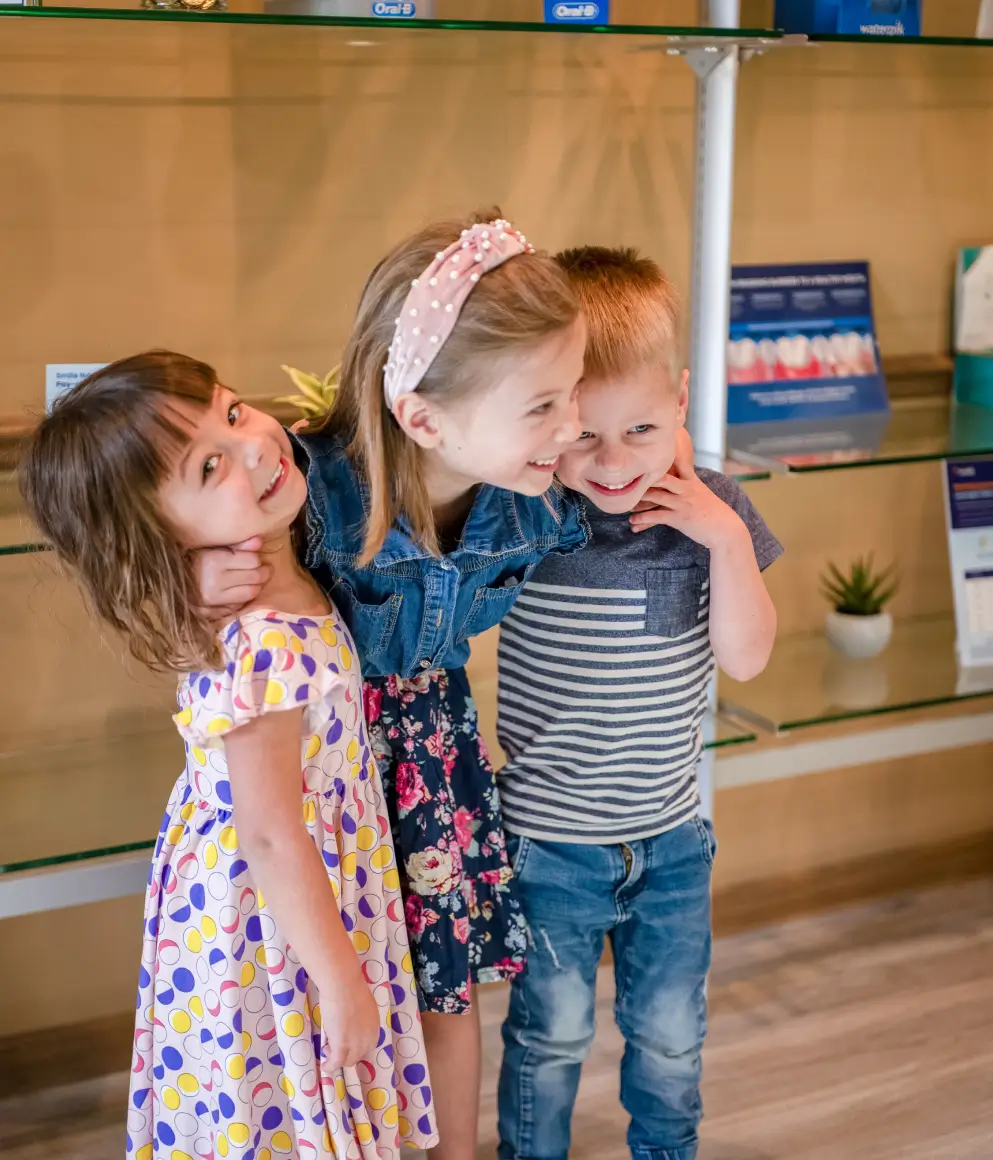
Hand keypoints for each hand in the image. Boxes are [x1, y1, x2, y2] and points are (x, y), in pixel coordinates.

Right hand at [192, 536, 270, 621]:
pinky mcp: (211, 613)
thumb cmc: (189, 560)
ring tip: (255, 581)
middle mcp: (214, 582)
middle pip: (254, 578)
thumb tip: (259, 541)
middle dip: (263, 573)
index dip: (256, 559)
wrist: (166, 582)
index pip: (251, 561)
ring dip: (256, 586)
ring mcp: (213, 600)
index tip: (255, 558)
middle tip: (264, 570)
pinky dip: (243, 599)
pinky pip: (238, 606)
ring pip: (250, 594)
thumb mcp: (211, 548)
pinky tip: (239, 592)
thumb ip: (236, 545)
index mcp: (213, 561)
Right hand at [322, 967, 381, 1070]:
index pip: (368, 1044)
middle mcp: (369, 1037)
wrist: (343, 985)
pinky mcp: (342, 1046)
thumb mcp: (361, 1004)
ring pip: (348, 1061)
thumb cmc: (350, 987)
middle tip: (334, 1044)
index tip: (346, 1040)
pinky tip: (325, 1065)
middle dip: (347, 1052)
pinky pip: (336, 1062)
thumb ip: (358, 1016)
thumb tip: (349, 1020)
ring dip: (338, 1059)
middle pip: (359, 1054)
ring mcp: (356, 1043)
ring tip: (328, 1050)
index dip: (356, 1045)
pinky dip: (330, 1066)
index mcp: (374, 1025)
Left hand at [629, 429, 744, 550]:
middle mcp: (686, 488)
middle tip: (624, 479)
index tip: (641, 455)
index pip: (674, 464)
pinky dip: (643, 519)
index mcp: (690, 479)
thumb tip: (666, 478)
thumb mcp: (698, 491)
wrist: (725, 529)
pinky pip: (657, 516)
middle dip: (643, 478)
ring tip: (624, 503)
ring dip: (638, 500)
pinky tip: (633, 522)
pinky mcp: (680, 518)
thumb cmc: (710, 510)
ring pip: (656, 497)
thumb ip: (683, 483)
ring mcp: (683, 503)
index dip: (658, 459)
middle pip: (661, 478)